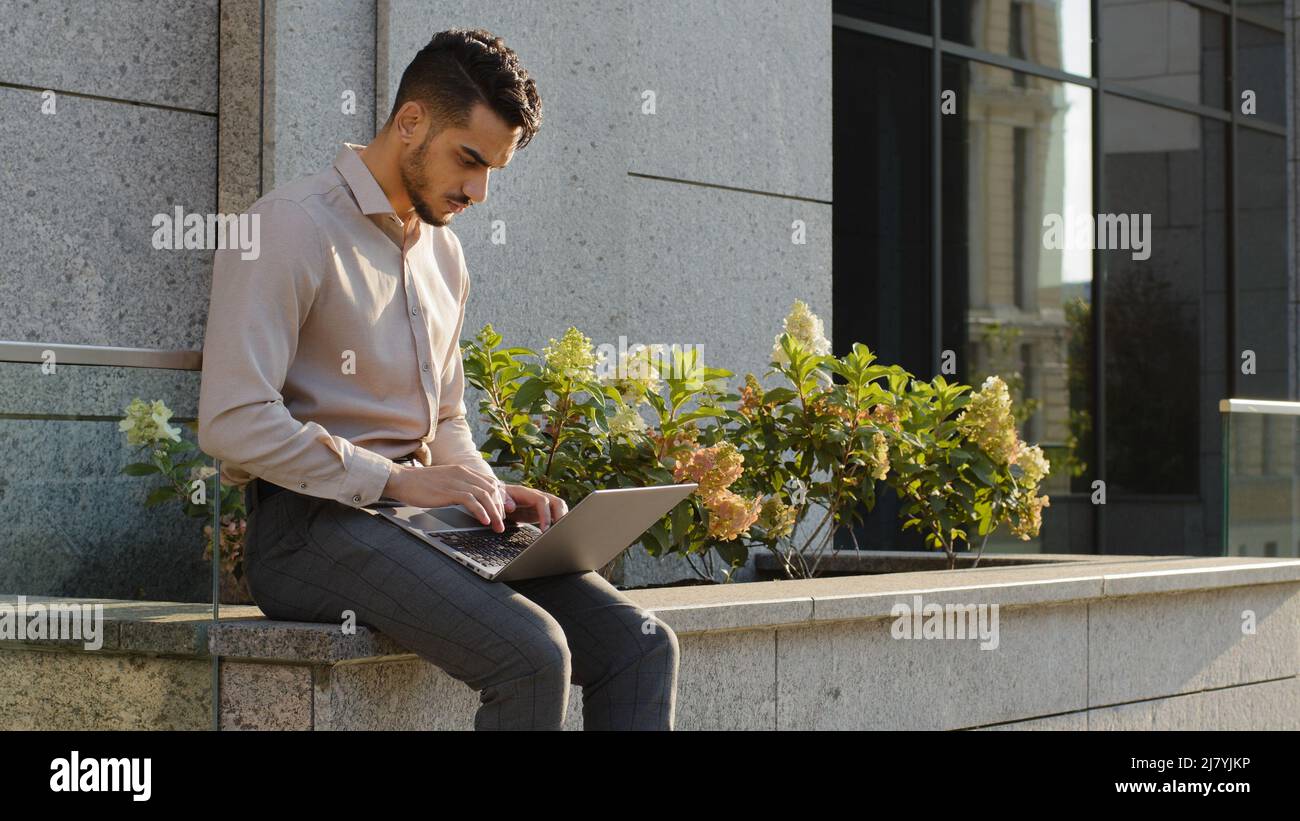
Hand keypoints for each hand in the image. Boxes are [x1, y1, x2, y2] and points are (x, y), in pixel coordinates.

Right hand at [384, 464, 508, 531]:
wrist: (402, 480)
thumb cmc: (421, 484)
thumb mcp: (446, 482)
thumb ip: (460, 487)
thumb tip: (473, 501)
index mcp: (464, 470)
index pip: (491, 482)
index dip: (501, 497)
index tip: (504, 511)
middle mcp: (464, 473)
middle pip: (492, 489)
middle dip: (500, 507)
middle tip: (503, 522)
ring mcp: (457, 481)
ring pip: (485, 496)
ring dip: (494, 513)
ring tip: (498, 526)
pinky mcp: (450, 491)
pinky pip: (472, 501)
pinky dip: (481, 512)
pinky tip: (485, 521)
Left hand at [500, 484, 568, 531]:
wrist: (498, 497)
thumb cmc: (497, 497)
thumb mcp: (497, 498)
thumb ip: (502, 501)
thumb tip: (511, 507)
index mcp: (527, 493)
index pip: (542, 501)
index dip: (545, 515)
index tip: (545, 530)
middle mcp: (538, 496)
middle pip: (557, 502)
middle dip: (562, 516)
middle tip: (560, 532)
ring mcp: (542, 503)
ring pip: (560, 507)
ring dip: (564, 518)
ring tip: (563, 532)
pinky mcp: (543, 511)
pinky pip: (556, 514)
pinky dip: (560, 522)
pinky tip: (559, 532)